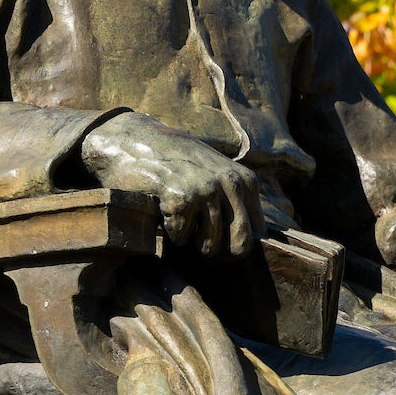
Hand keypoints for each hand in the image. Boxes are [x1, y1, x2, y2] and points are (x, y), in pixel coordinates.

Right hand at [79, 111, 262, 256]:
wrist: (139, 142)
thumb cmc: (180, 164)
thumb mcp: (220, 174)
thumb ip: (238, 202)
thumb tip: (252, 247)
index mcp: (246, 181)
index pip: (257, 234)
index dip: (238, 246)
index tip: (220, 243)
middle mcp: (231, 184)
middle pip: (240, 246)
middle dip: (219, 252)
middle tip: (200, 241)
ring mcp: (207, 190)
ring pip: (209, 247)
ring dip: (191, 242)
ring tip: (182, 220)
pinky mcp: (182, 199)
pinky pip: (181, 239)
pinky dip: (171, 233)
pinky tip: (166, 211)